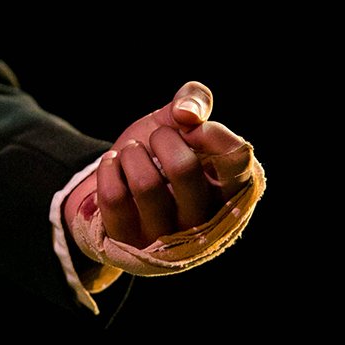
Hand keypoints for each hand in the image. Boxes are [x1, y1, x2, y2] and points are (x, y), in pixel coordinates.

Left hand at [63, 81, 253, 248]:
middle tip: (157, 138)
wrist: (119, 184)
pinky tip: (112, 166)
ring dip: (132, 154)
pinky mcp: (129, 243)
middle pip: (183, 168)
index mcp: (231, 192)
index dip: (210, 133)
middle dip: (162, 138)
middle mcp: (204, 222)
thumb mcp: (181, 122)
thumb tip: (186, 112)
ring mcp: (166, 238)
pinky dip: (108, 168)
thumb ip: (195, 101)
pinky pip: (113, 198)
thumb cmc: (160, 153)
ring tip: (132, 154)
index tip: (188, 121)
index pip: (236, 160)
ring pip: (144, 184)